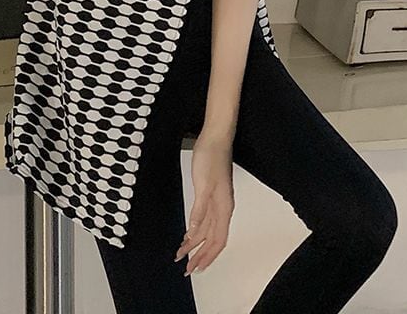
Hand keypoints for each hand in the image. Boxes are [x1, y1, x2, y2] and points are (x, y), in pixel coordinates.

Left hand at [174, 131, 233, 275]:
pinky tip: (189, 234)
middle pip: (213, 239)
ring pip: (208, 230)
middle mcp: (222, 207)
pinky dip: (196, 230)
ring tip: (182, 255)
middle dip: (201, 255)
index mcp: (223, 207)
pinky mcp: (211, 194)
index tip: (196, 268)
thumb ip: (200, 209)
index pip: (218, 240)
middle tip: (187, 269)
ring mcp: (217, 201)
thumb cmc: (211, 157)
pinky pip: (205, 219)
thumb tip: (195, 231)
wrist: (215, 138)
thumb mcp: (203, 184)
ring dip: (196, 244)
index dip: (208, 256)